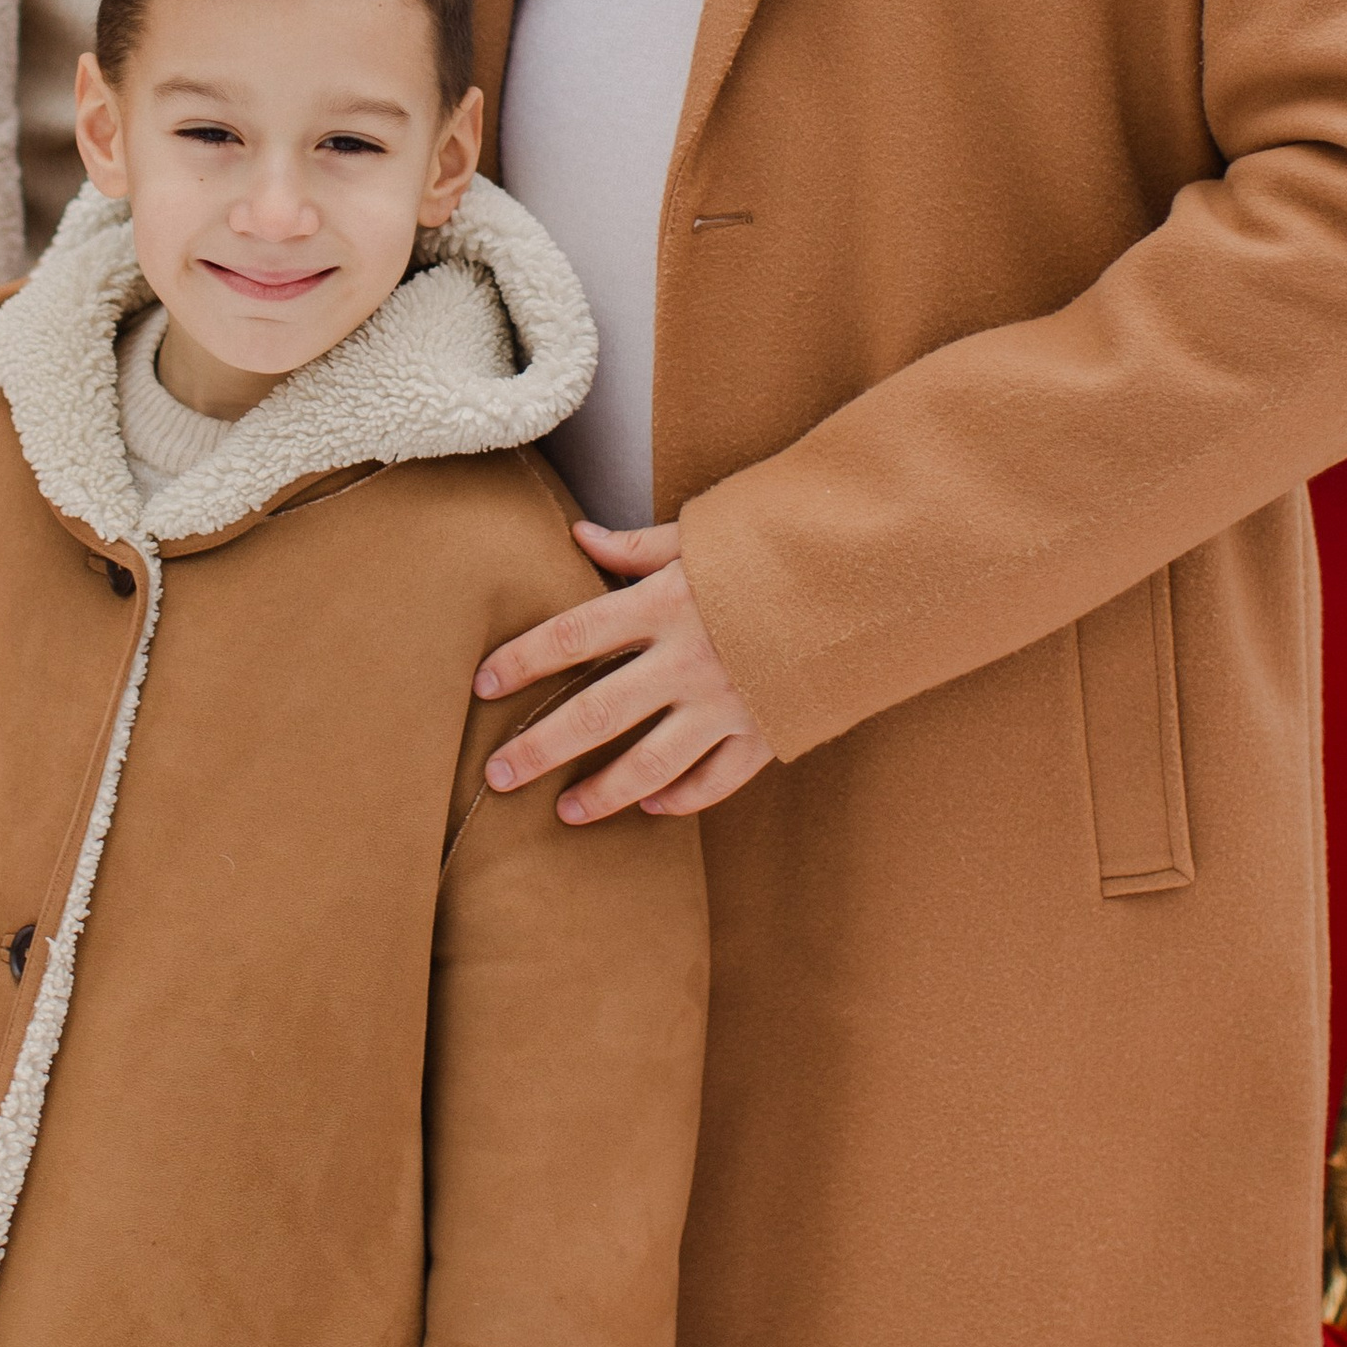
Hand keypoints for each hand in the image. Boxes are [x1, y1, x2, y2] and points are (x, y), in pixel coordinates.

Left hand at [475, 522, 777, 822]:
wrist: (865, 578)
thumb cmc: (773, 550)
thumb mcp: (701, 536)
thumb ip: (635, 547)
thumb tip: (577, 534)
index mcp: (662, 604)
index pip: (571, 636)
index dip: (521, 661)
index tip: (481, 683)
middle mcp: (685, 660)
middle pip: (594, 713)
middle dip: (539, 748)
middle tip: (496, 774)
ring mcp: (725, 703)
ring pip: (649, 763)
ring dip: (602, 792)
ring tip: (563, 812)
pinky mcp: (764, 731)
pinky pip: (715, 779)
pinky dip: (682, 797)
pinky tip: (652, 806)